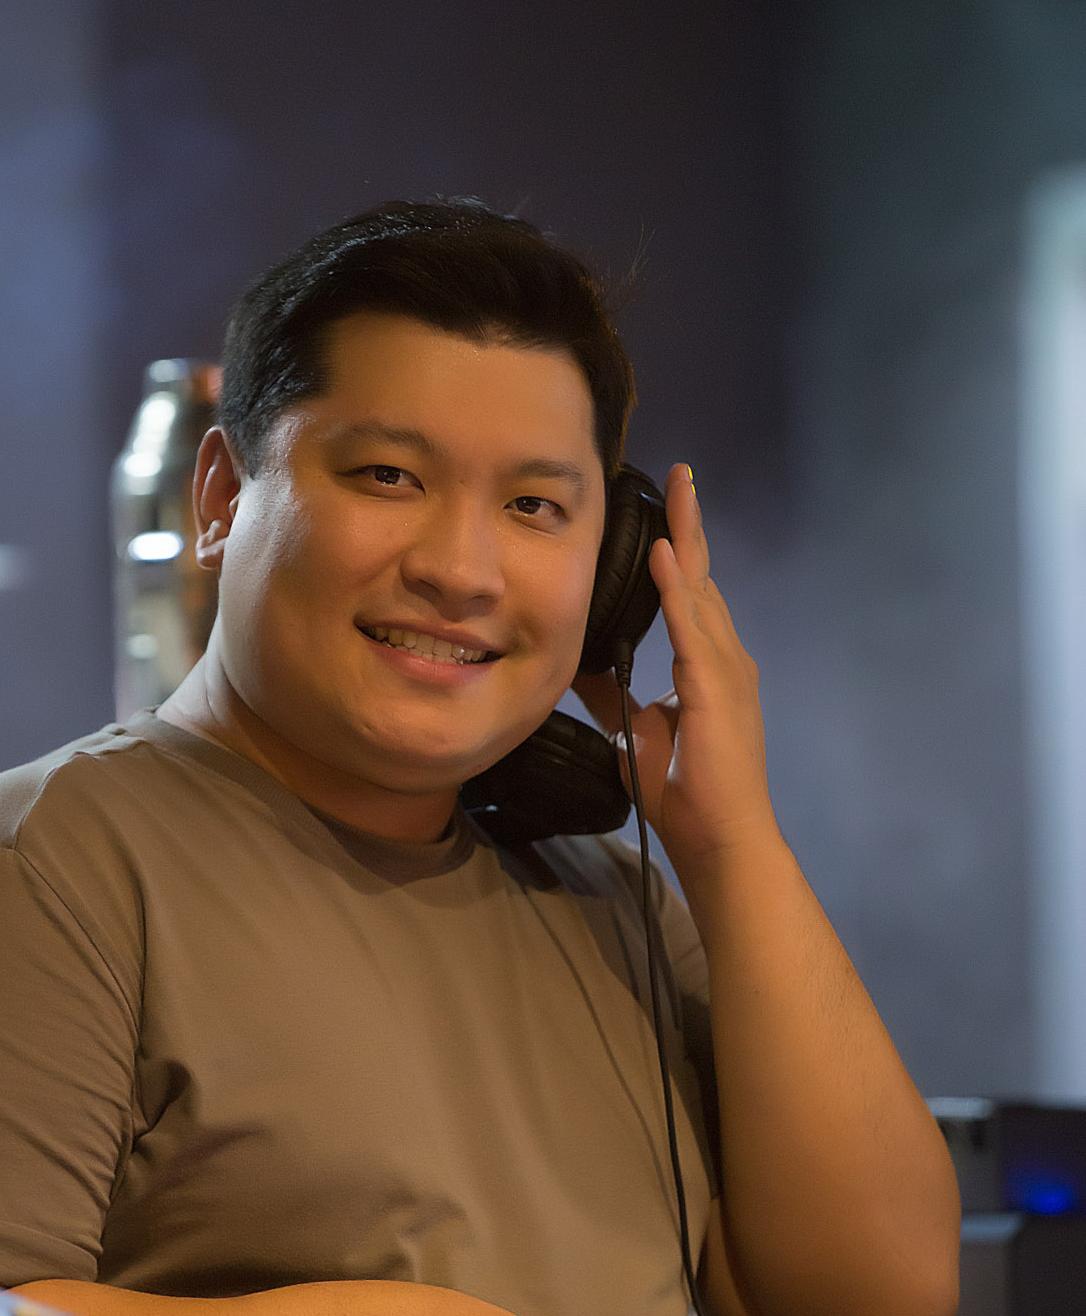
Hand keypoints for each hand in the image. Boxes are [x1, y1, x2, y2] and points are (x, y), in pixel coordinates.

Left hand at [574, 463, 778, 879]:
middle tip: (680, 474)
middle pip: (703, 578)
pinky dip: (677, 590)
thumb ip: (621, 700)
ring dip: (687, 539)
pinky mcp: (714, 690)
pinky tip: (663, 555)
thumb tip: (589, 674)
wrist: (720, 841)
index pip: (693, 596)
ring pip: (702, 591)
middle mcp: (725, 660)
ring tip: (676, 491)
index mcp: (709, 668)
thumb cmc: (687, 795)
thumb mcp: (639, 735)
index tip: (667, 508)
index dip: (680, 552)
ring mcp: (726, 672)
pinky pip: (691, 629)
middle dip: (690, 525)